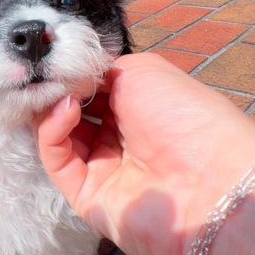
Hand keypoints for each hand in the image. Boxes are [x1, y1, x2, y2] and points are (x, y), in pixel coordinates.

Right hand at [34, 52, 254, 254]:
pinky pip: (58, 161)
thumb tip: (69, 78)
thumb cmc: (185, 115)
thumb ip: (101, 70)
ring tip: (57, 91)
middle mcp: (122, 138)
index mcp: (140, 108)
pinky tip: (66, 111)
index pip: (92, 89)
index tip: (55, 58)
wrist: (210, 180)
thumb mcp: (144, 71)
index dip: (72, 73)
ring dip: (50, 109)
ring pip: (59, 137)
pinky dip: (52, 132)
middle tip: (44, 73)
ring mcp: (103, 168)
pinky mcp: (87, 197)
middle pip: (72, 112)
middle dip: (56, 90)